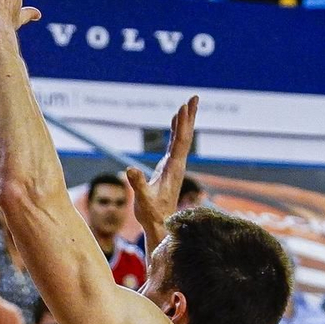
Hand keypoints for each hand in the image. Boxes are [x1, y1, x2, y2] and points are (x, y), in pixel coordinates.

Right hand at [126, 96, 197, 241]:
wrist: (159, 225)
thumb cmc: (152, 214)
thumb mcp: (143, 199)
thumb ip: (138, 184)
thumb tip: (130, 169)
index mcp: (173, 169)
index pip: (179, 142)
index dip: (182, 123)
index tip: (184, 106)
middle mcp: (177, 165)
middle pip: (185, 136)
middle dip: (189, 116)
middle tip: (194, 97)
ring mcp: (174, 167)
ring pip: (181, 140)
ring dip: (184, 122)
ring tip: (187, 105)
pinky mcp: (169, 169)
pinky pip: (174, 145)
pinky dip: (175, 132)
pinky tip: (175, 123)